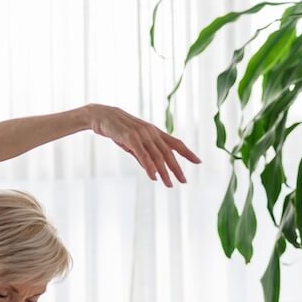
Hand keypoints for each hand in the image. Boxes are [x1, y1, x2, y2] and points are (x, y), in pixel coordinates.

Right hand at [86, 104, 200, 186]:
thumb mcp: (134, 144)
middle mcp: (151, 132)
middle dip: (177, 168)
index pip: (176, 143)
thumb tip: (154, 171)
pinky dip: (149, 167)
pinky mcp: (131, 138)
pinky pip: (143, 155)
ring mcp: (142, 135)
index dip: (188, 152)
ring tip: (169, 185)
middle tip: (184, 181)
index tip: (199, 161)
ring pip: (157, 156)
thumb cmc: (118, 130)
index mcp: (155, 132)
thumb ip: (144, 156)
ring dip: (164, 172)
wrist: (103, 116)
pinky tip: (153, 177)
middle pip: (169, 152)